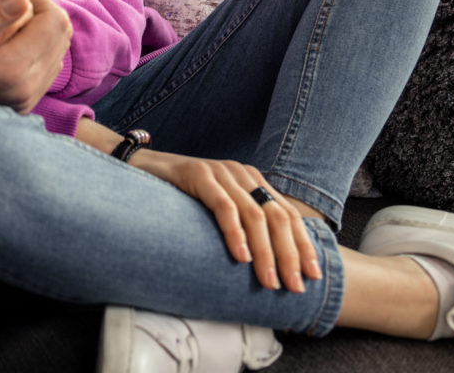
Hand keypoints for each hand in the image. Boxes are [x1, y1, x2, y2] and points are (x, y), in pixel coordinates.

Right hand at [0, 0, 70, 112]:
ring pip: (58, 46)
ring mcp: (31, 96)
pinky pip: (50, 63)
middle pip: (61, 32)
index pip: (53, 19)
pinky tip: (9, 47)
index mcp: (11, 67)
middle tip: (8, 9)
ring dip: (37, 30)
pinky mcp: (30, 100)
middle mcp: (28, 86)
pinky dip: (35, 48)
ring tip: (6, 28)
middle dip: (38, 13)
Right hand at [129, 151, 321, 293]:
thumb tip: (269, 265)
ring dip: (266, 252)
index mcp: (254, 182)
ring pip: (255, 214)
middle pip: (278, 217)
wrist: (140, 166)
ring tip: (270, 281)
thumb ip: (242, 224)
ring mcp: (221, 172)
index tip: (313, 276)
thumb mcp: (219, 208)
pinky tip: (241, 257)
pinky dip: (235, 233)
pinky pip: (223, 206)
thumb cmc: (180, 196)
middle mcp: (243, 174)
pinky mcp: (198, 174)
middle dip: (290, 255)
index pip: (288, 215)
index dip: (303, 245)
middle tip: (295, 287)